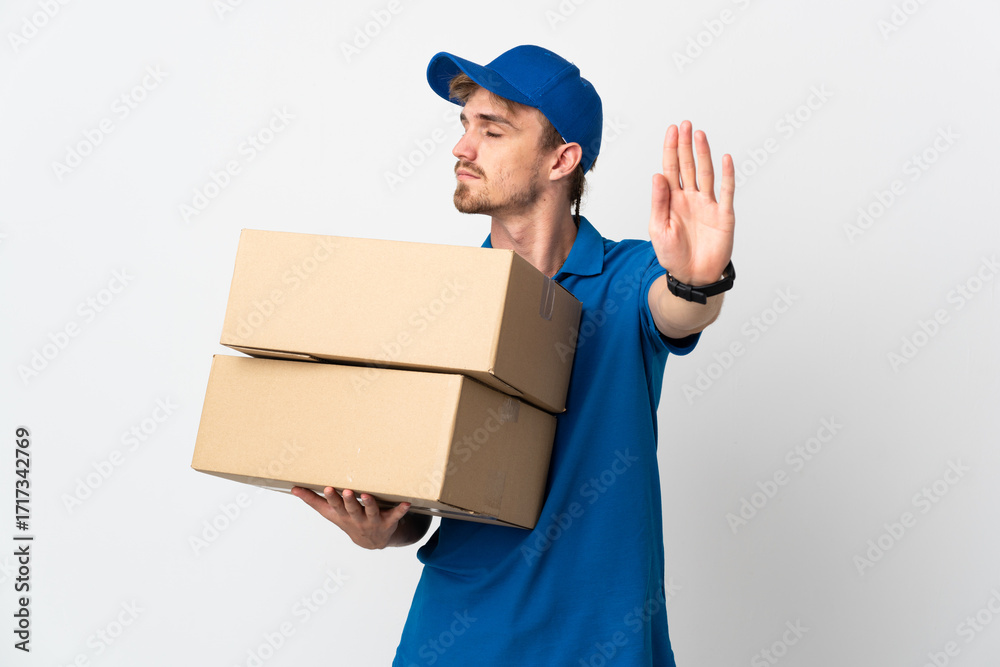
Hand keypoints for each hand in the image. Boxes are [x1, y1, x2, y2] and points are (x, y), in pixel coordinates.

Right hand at [291, 486, 411, 549]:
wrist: (373, 542)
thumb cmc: (349, 521)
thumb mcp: (330, 514)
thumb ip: (313, 501)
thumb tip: (293, 488)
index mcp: (343, 516)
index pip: (335, 507)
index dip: (331, 498)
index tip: (327, 487)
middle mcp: (357, 519)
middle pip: (352, 510)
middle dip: (348, 501)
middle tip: (346, 490)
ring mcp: (373, 522)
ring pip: (371, 512)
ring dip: (370, 504)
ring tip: (367, 495)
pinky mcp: (389, 522)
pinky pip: (396, 515)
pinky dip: (401, 510)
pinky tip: (406, 503)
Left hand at [649, 121, 734, 285]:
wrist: (693, 276)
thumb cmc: (673, 255)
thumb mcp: (659, 229)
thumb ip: (659, 202)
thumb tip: (657, 175)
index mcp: (672, 200)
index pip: (671, 169)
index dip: (671, 149)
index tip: (672, 130)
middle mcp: (690, 198)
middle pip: (688, 166)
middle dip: (686, 145)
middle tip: (686, 124)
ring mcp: (708, 205)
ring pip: (706, 174)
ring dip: (703, 154)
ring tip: (700, 135)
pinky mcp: (723, 215)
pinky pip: (726, 192)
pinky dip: (727, 175)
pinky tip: (724, 158)